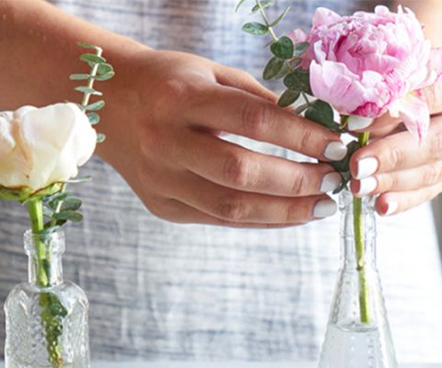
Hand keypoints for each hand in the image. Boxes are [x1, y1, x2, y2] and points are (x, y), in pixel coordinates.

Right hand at [97, 49, 351, 227]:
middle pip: (241, 171)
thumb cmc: (168, 82)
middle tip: (334, 181)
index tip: (336, 145)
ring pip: (231, 207)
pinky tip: (291, 213)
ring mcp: (161, 179)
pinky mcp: (161, 206)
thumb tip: (316, 128)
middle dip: (297, 181)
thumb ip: (258, 100)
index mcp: (181, 98)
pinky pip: (220, 219)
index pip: (252, 120)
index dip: (300, 136)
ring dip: (285, 211)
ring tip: (322, 206)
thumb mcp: (210, 74)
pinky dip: (261, 219)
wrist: (105, 101)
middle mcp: (166, 141)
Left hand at [348, 57, 441, 215]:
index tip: (358, 122)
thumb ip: (386, 84)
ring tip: (360, 185)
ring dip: (393, 181)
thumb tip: (355, 114)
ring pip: (433, 171)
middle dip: (394, 155)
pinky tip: (381, 204)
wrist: (433, 82)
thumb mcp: (402, 64)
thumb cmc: (412, 69)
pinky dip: (403, 199)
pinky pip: (430, 191)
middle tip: (358, 165)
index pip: (435, 96)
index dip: (395, 110)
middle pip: (438, 141)